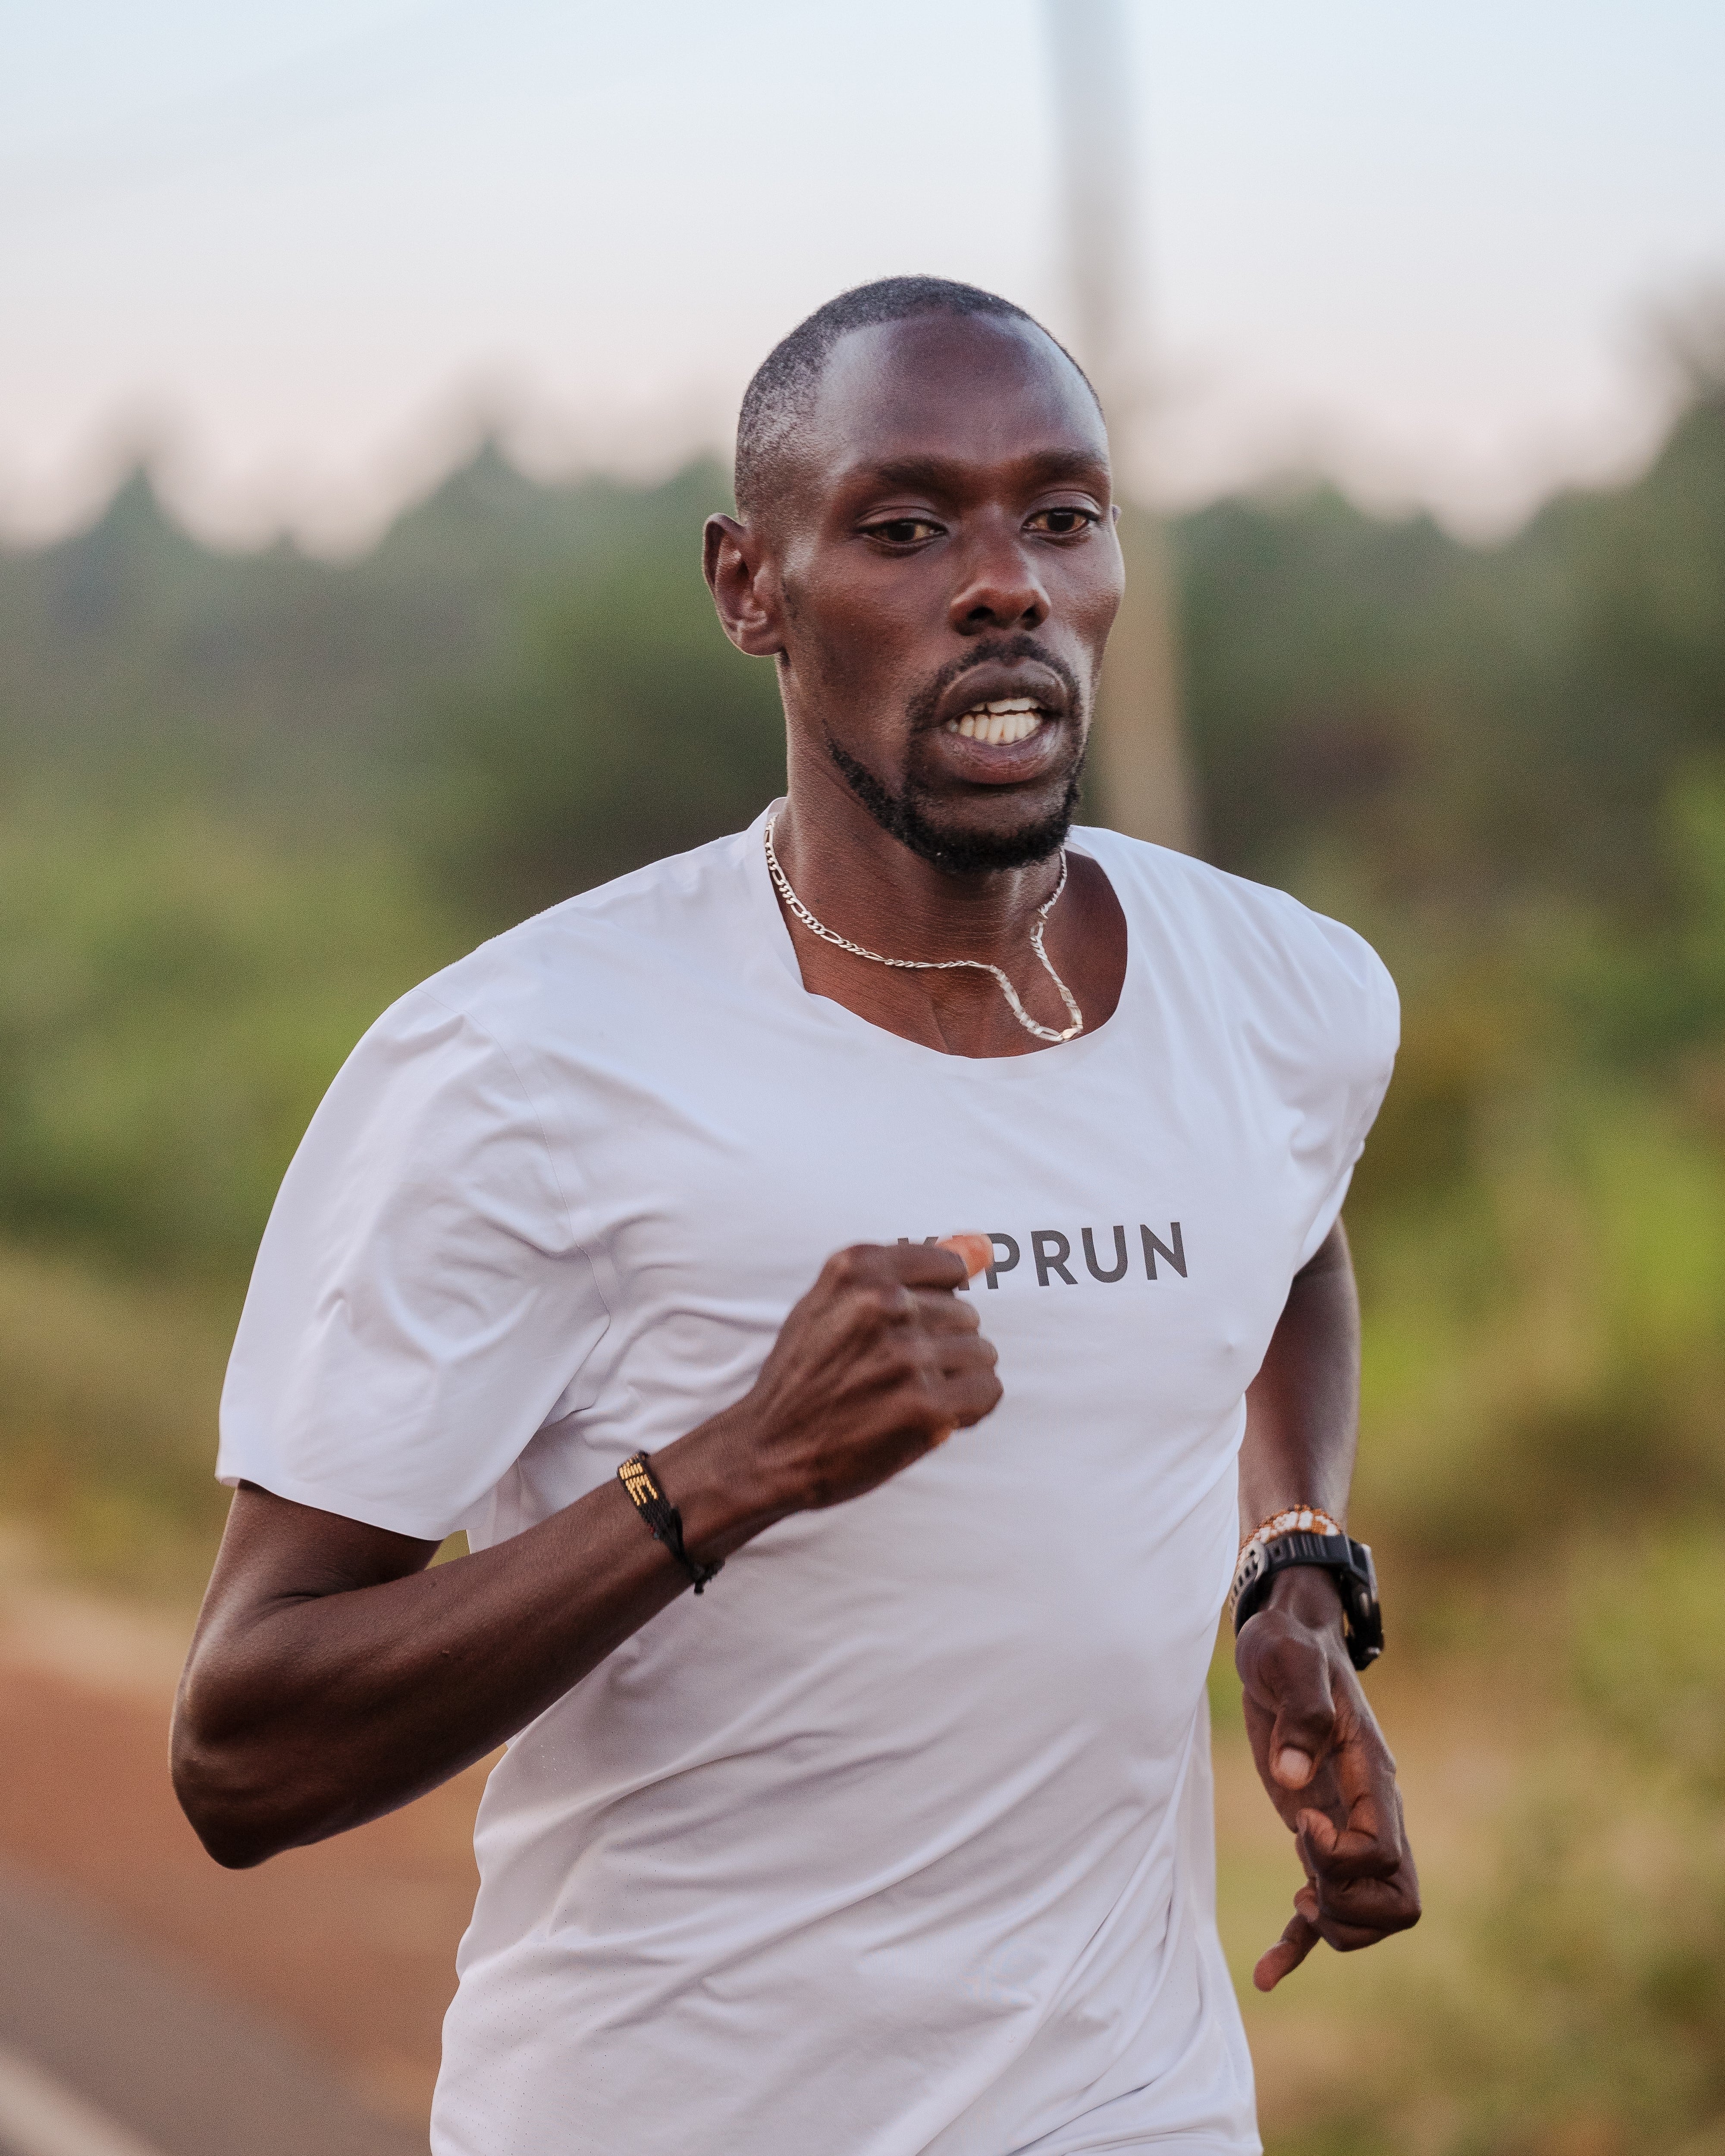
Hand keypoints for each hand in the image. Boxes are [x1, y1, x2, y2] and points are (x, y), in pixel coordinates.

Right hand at [726, 1237, 1001, 1515]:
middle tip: (895, 1374)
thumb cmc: (805, 1376)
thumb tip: (984, 1250)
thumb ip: (905, 1273)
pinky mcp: (925, 1406)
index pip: (948, 1267)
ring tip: (909, 1395)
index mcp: (858, 1268)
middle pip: (966, 1314)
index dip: (936, 1304)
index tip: (913, 1326)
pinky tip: (930, 1416)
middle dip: (941, 1346)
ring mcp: (906, 1355)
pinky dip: (968, 1408)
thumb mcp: (833, 1301)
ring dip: (955, 1379)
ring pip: (981, 1353)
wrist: (769, 1448)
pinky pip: (988, 1390)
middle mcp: (883, 1304)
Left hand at [1235, 1566, 1420, 1990]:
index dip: (1340, 1858)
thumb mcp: (1287, 1662)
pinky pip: (1324, 1908)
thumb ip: (1300, 1713)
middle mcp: (1371, 1808)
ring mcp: (1347, 1826)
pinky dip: (1300, 1945)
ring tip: (1297, 1903)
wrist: (1284, 1636)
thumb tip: (1294, 1774)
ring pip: (1374, 1914)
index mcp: (1372, 1775)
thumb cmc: (1287, 1645)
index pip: (1384, 1854)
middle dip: (1349, 1906)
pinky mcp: (1313, 1834)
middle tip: (1305, 1876)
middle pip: (1399, 1900)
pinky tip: (1266, 1974)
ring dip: (1335, 1926)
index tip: (1302, 1822)